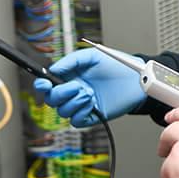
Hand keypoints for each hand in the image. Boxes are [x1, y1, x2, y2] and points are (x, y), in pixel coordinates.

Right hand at [32, 48, 146, 127]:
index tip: (43, 83)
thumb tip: (53, 69)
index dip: (42, 85)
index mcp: (71, 76)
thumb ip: (71, 61)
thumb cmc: (118, 65)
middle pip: (52, 100)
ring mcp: (83, 104)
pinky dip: (81, 112)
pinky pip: (76, 121)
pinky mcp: (92, 116)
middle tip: (76, 86)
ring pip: (63, 112)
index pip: (48, 84)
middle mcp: (74, 91)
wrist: (137, 78)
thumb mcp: (93, 56)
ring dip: (74, 102)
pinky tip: (92, 103)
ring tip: (89, 93)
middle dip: (59, 94)